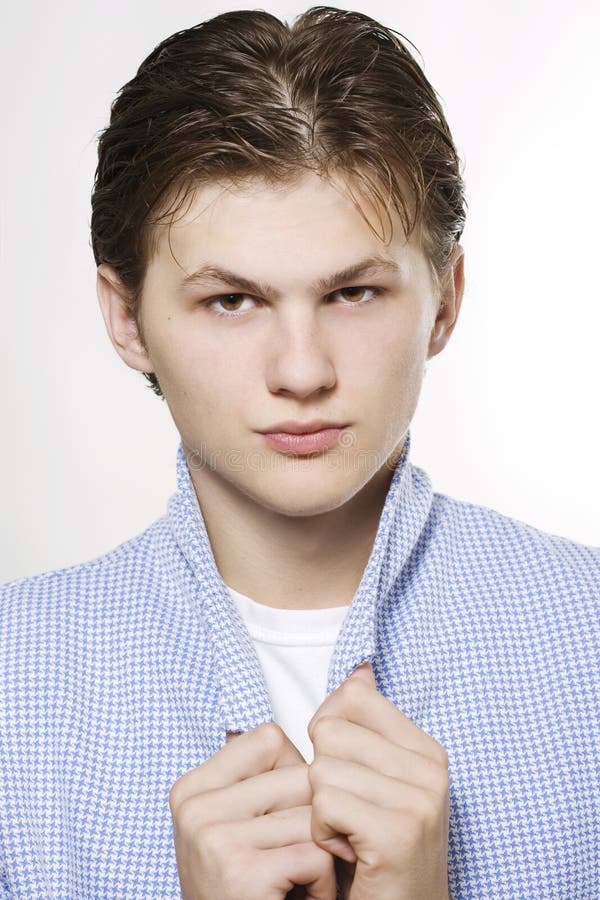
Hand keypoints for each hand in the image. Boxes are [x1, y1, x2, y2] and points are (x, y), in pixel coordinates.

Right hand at [169, 722, 337, 899]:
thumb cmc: (250, 890)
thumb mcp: (241, 825)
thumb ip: (266, 776)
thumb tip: (344, 696)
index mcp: (191, 787)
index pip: (271, 738)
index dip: (295, 779)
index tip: (279, 824)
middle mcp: (195, 807)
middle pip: (299, 775)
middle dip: (317, 819)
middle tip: (298, 861)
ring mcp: (213, 837)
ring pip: (314, 814)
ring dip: (324, 853)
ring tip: (299, 882)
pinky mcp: (239, 871)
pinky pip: (316, 853)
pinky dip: (325, 883)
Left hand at [307, 662, 449, 899]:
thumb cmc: (379, 852)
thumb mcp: (380, 782)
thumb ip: (367, 727)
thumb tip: (358, 670)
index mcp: (427, 750)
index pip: (353, 697)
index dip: (329, 733)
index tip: (347, 773)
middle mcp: (431, 770)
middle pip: (329, 731)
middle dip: (323, 776)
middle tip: (351, 815)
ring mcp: (418, 801)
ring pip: (321, 769)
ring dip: (320, 810)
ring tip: (351, 834)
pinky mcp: (396, 833)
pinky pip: (323, 803)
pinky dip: (321, 833)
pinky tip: (349, 853)